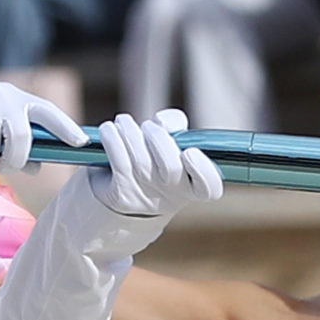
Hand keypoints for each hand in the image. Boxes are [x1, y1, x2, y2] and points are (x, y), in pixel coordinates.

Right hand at [0, 74, 84, 177]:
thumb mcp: (0, 125)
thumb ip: (19, 145)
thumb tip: (36, 168)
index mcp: (17, 99)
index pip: (47, 112)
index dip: (65, 127)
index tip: (81, 142)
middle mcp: (1, 98)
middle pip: (20, 141)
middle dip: (12, 161)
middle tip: (3, 165)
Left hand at [89, 108, 221, 217]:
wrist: (128, 190)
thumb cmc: (157, 159)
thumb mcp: (172, 142)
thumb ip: (176, 125)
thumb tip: (162, 122)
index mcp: (194, 184)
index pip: (210, 188)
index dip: (203, 171)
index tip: (190, 152)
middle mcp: (173, 194)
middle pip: (171, 168)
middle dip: (158, 139)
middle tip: (147, 126)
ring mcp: (147, 197)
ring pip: (141, 162)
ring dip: (130, 133)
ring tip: (124, 122)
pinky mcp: (122, 196)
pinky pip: (119, 163)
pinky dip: (112, 140)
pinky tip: (109, 129)